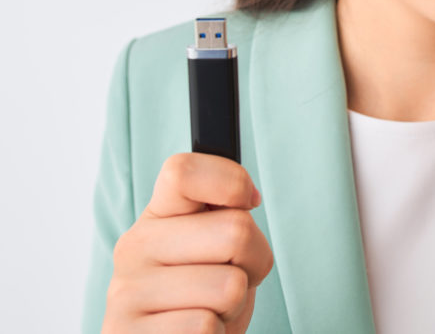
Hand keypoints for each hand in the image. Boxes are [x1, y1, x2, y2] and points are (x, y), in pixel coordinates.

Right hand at [103, 153, 273, 332]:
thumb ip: (225, 218)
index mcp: (158, 215)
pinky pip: (205, 327)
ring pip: (229, 287)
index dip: (232, 181)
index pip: (184, 171)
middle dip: (253, 263)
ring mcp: (126, 293)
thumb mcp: (217, 250)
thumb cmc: (206, 299)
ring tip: (212, 312)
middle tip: (231, 281)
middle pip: (236, 231)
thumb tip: (248, 197)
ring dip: (235, 307)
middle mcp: (134, 247)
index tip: (249, 202)